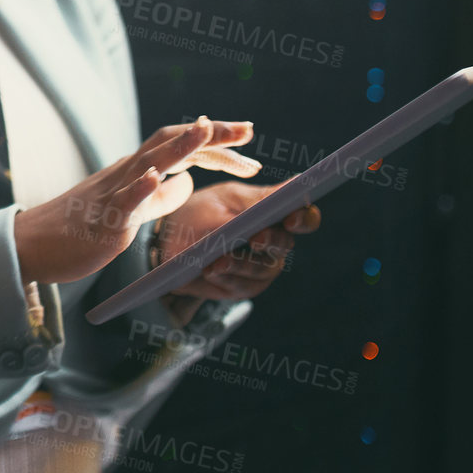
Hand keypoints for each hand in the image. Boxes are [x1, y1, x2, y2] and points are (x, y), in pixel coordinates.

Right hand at [13, 116, 260, 286]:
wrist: (33, 244)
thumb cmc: (81, 229)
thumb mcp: (132, 210)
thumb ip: (162, 197)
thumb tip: (191, 182)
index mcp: (136, 171)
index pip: (182, 147)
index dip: (216, 141)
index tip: (248, 138)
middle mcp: (127, 173)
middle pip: (172, 143)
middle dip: (212, 135)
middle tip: (250, 130)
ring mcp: (113, 193)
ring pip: (149, 162)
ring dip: (179, 145)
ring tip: (206, 128)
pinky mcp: (102, 219)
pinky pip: (122, 200)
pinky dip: (141, 187)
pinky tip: (157, 176)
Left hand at [156, 180, 321, 302]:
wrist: (168, 240)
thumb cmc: (201, 212)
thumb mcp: (224, 200)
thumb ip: (257, 201)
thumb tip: (293, 186)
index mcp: (274, 213)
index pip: (304, 216)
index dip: (304, 218)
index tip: (291, 219)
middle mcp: (274, 241)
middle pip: (284, 243)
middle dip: (270, 240)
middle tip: (255, 238)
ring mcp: (261, 267)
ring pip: (262, 268)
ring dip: (241, 264)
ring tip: (220, 260)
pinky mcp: (243, 286)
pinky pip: (240, 284)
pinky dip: (225, 277)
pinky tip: (210, 270)